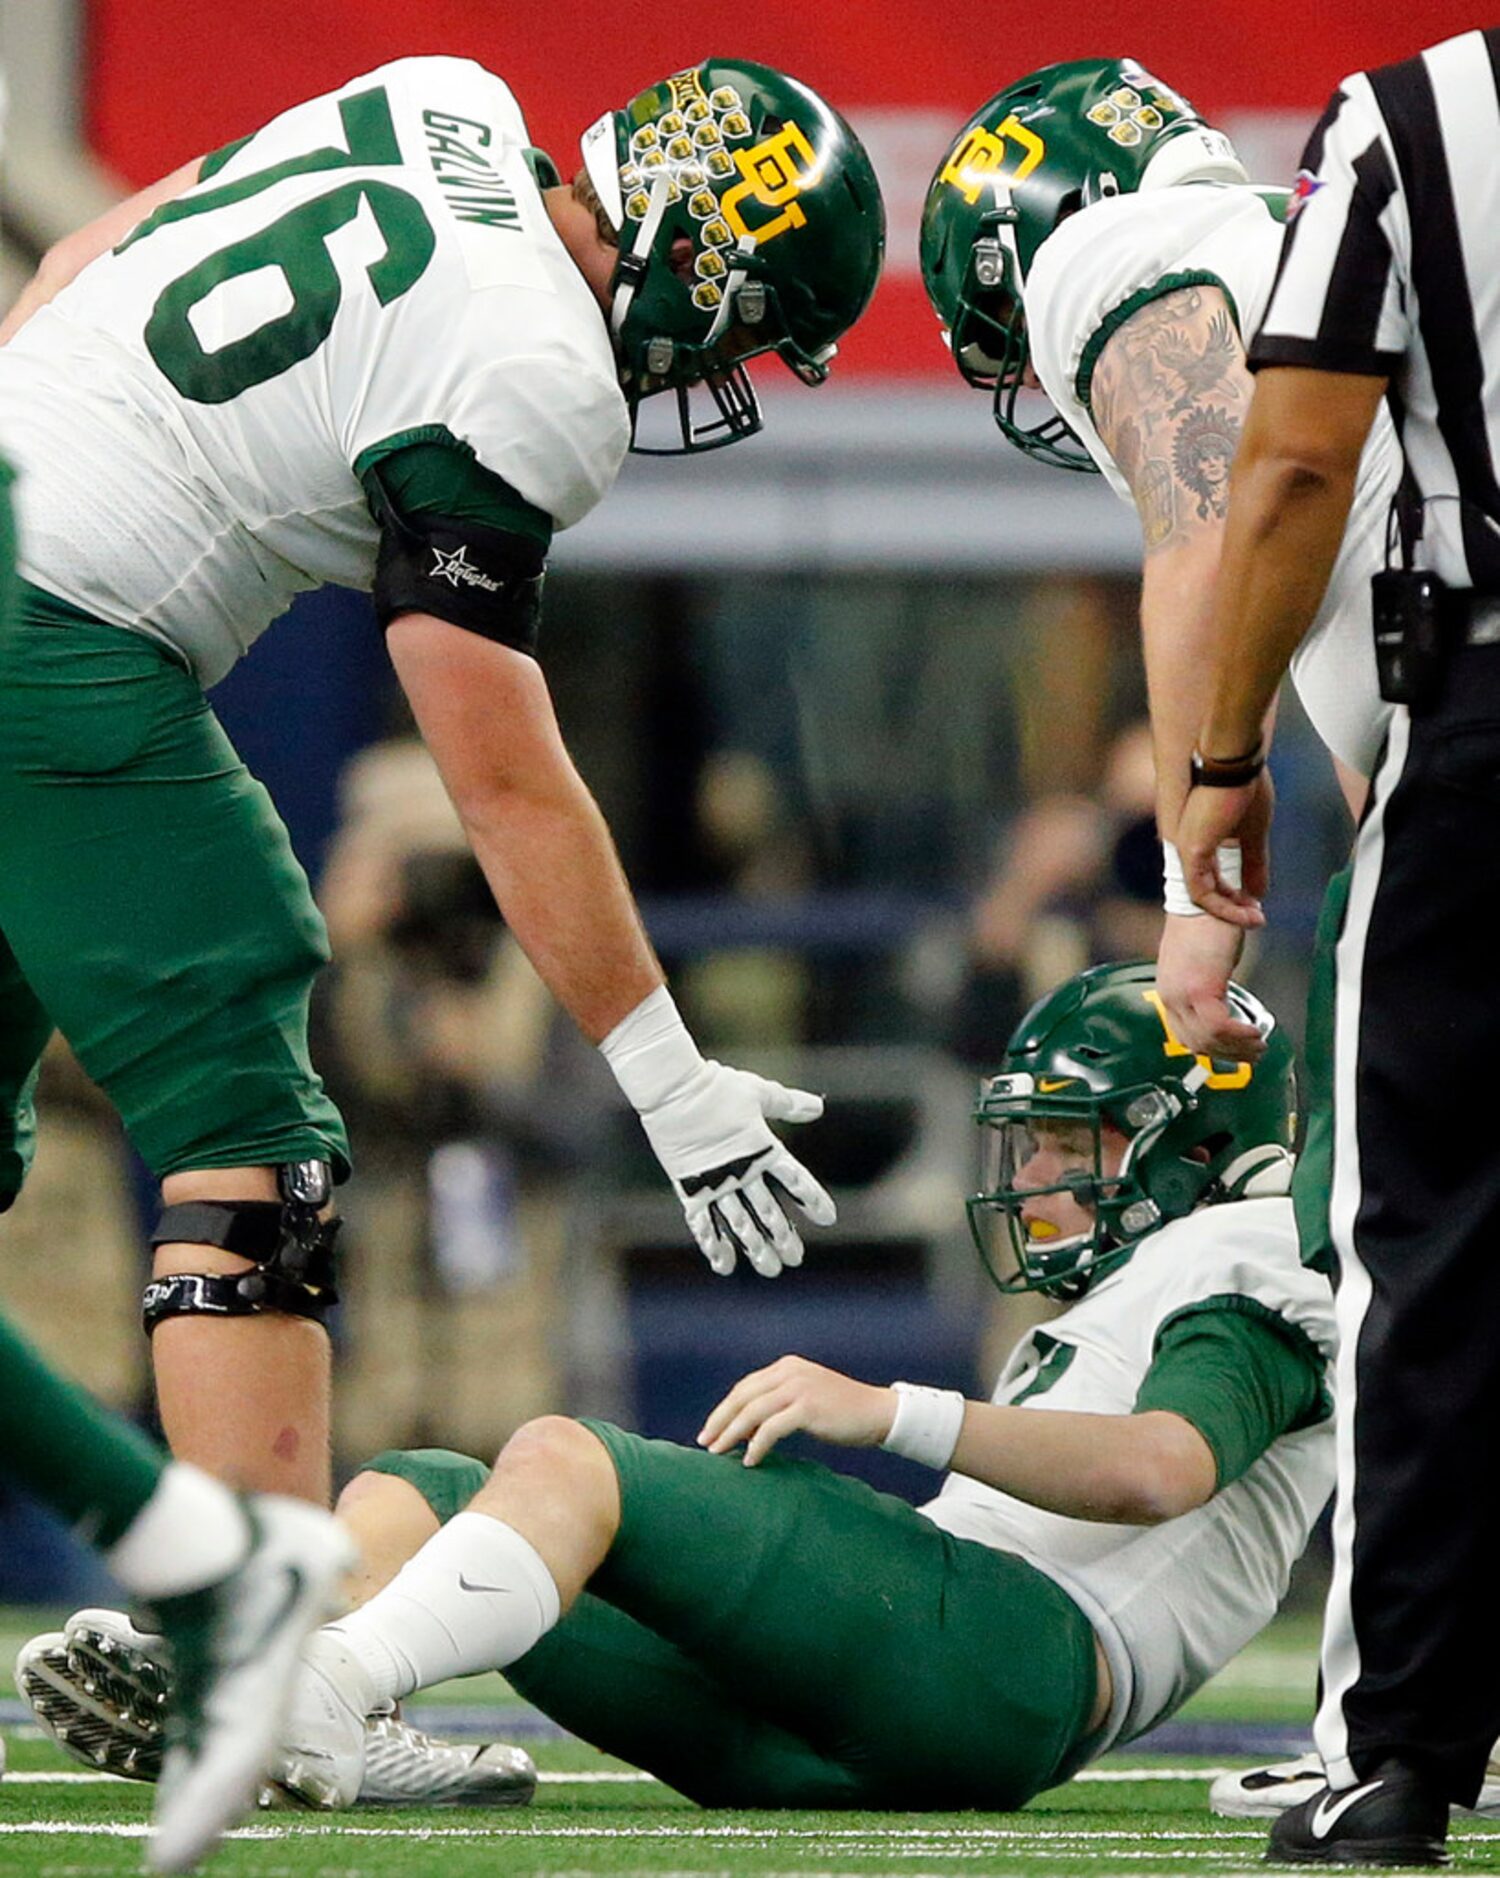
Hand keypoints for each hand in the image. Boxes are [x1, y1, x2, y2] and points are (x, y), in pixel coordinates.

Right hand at [637, 1059, 835, 1277]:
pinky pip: (703, 1224)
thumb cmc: (716, 1087)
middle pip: (769, 1212)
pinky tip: (725, 1265)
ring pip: (740, 1224)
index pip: (796, 1180)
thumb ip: (789, 1104)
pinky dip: (714, 1245)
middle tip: (795, 1258)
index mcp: (763, 1148)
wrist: (672, 1090)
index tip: (828, 1219)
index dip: (813, 1200)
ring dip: (756, 1248)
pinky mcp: (688, 1188)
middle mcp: (742, 1171)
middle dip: (784, 1237)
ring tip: (769, 1269)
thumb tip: (818, 1109)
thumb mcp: (759, 1092)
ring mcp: (715, 1182)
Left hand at [698, 1354, 894, 1464]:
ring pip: (752, 1411)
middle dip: (720, 1421)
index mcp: (787, 1367)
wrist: (877, 1414)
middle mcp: (789, 1372)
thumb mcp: (806, 1399)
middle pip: (743, 1397)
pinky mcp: (808, 1408)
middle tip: (705, 1443)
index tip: (710, 1430)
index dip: (725, 1409)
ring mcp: (799, 1388)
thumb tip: (745, 1428)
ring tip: (719, 1453)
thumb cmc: (841, 1412)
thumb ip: (778, 1404)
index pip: (745, 1387)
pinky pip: (771, 1428)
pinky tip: (750, 1460)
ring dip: (732, 1434)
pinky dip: (756, 1445)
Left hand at [1156, 912, 1264, 1061]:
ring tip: (1259, 1045)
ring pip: (1208, 1039)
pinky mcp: (1199, 989)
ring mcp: (1181, 995)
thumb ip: (1208, 987)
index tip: (1235, 1051)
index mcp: (1169, 991)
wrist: (1204, 898)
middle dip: (1228, 1054)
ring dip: (1237, 1047)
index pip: (1185, 1035)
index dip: (1213, 1049)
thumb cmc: (1207, 924)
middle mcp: (1170, 996)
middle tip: (1253, 1053)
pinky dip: (1239, 1035)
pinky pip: (1219, 1026)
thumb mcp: (1204, 963)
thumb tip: (1227, 1008)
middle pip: (1196, 1043)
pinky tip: (1256, 1032)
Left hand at [1176, 770, 1274, 925]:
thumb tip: (1259, 892)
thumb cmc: (1244, 789)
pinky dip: (1222, 905)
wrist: (1234, 763)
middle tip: (1256, 919)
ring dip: (1229, 912)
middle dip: (1232, 908)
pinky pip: (1201, 892)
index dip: (1233, 897)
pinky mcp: (1192, 851)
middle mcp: (1189, 847)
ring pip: (1202, 896)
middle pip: (1206, 891)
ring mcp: (1187, 850)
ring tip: (1255, 919)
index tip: (1256, 905)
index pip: (1213, 879)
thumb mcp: (1254, 833)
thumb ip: (1254, 863)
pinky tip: (1244, 910)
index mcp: (1202, 841)